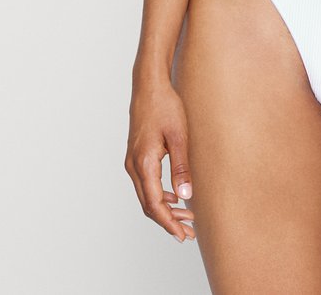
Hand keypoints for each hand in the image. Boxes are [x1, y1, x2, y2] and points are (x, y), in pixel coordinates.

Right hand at [125, 79, 195, 242]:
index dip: (168, 223)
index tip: (182, 235)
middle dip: (168, 220)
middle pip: (149, 205)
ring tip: (186, 218)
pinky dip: (159, 195)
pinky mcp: (136, 156)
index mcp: (144, 163)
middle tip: (188, 233)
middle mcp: (133, 165)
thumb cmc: (165, 106)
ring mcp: (132, 161)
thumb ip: (182, 167)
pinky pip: (146, 184)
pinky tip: (175, 197)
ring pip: (146, 196)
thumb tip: (186, 196)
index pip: (155, 204)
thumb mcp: (179, 136)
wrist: (149, 85)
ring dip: (165, 209)